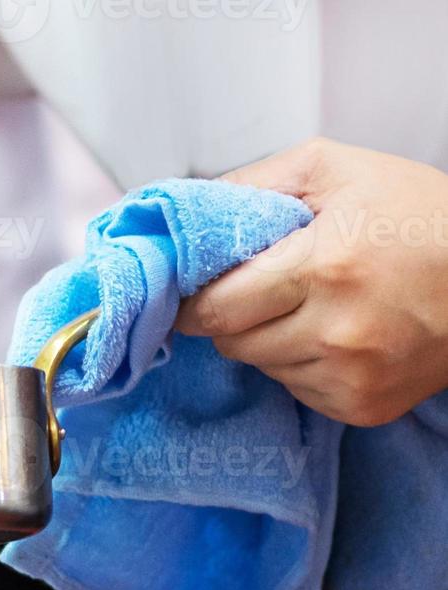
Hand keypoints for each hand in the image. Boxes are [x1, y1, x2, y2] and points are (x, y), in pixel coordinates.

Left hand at [175, 138, 447, 425]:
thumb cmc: (419, 214)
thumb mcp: (336, 170)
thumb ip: (252, 185)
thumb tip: (184, 215)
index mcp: (325, 267)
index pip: (214, 308)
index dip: (193, 300)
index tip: (191, 290)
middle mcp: (337, 331)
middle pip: (231, 343)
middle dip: (230, 317)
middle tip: (257, 290)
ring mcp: (352, 376)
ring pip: (262, 368)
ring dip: (268, 341)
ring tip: (311, 306)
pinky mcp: (363, 406)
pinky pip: (297, 390)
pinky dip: (301, 365)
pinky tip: (337, 335)